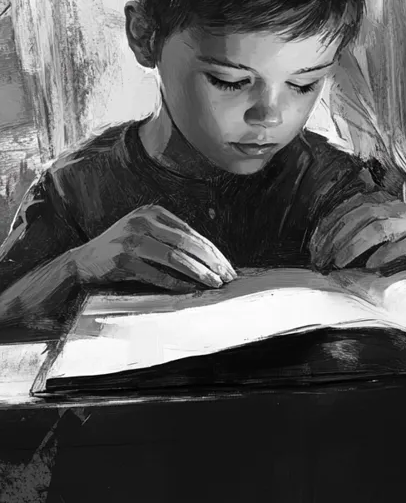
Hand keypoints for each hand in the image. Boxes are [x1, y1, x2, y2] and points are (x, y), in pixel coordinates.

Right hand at [69, 205, 236, 291]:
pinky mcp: (122, 259)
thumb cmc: (120, 251)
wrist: (81, 262)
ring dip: (198, 272)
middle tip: (227, 276)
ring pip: (175, 257)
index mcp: (152, 212)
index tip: (227, 266)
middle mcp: (142, 221)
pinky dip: (175, 283)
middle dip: (211, 261)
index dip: (212, 251)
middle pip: (187, 242)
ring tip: (214, 283)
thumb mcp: (145, 235)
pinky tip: (190, 290)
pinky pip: (156, 273)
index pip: (191, 232)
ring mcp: (131, 238)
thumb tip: (210, 258)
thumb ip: (171, 239)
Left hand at [311, 193, 405, 275]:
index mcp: (390, 206)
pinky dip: (388, 253)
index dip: (328, 226)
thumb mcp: (398, 239)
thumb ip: (373, 239)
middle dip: (336, 236)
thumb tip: (336, 253)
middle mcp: (402, 209)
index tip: (313, 248)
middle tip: (321, 260)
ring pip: (380, 225)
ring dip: (355, 243)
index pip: (350, 208)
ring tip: (339, 262)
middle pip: (360, 214)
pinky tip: (373, 266)